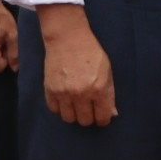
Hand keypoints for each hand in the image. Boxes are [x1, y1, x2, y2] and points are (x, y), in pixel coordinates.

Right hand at [36, 4, 114, 126]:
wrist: (68, 39)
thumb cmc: (91, 53)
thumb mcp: (107, 72)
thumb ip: (109, 94)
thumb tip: (110, 113)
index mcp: (100, 89)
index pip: (102, 117)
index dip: (103, 119)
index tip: (101, 116)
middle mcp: (81, 94)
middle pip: (84, 120)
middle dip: (88, 117)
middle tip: (88, 109)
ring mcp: (64, 92)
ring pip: (68, 118)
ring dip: (73, 114)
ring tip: (74, 105)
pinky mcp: (50, 89)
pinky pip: (54, 109)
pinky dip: (59, 107)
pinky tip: (63, 99)